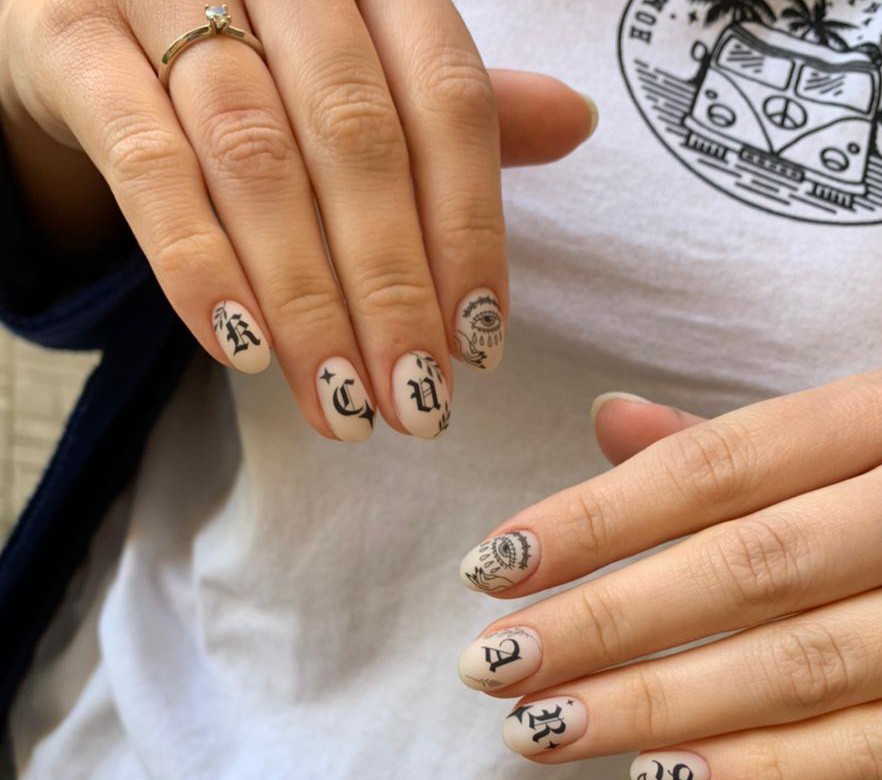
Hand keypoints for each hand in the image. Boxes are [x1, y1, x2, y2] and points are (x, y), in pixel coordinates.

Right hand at [0, 1, 595, 441]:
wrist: (89, 8)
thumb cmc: (251, 52)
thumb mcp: (357, 70)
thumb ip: (447, 107)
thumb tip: (577, 121)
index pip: (448, 106)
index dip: (468, 235)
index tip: (478, 347)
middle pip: (358, 144)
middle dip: (393, 292)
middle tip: (415, 403)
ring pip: (257, 162)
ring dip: (310, 304)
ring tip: (344, 404)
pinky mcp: (71, 40)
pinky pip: (146, 162)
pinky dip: (199, 263)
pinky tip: (245, 351)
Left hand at [457, 359, 881, 779]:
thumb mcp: (864, 424)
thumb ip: (736, 442)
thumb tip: (608, 422)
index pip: (715, 467)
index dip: (595, 519)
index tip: (495, 566)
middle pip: (749, 570)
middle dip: (607, 625)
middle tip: (499, 666)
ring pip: (806, 666)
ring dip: (662, 708)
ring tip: (550, 730)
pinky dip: (773, 769)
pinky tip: (670, 778)